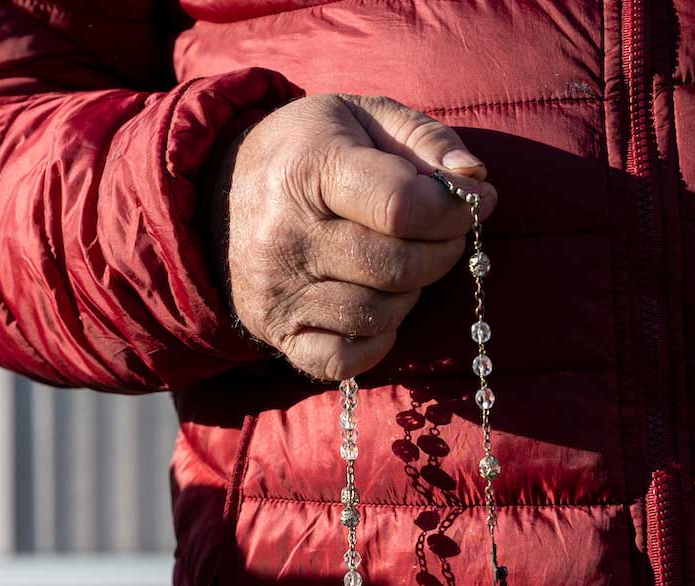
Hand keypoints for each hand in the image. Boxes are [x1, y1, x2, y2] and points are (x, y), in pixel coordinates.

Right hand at [212, 94, 497, 380]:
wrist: (218, 188)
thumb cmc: (309, 148)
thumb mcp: (363, 116)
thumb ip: (426, 138)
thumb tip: (476, 182)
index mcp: (311, 170)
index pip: (402, 206)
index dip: (454, 210)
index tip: (468, 203)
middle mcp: (287, 235)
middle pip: (398, 266)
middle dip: (442, 251)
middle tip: (440, 235)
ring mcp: (277, 289)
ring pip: (378, 315)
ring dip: (410, 295)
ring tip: (402, 265)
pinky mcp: (273, 329)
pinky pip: (341, 360)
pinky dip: (375, 342)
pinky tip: (378, 309)